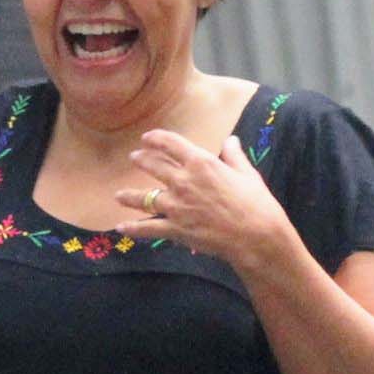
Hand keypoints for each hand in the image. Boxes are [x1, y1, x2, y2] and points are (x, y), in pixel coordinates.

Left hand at [115, 128, 302, 272]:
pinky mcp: (175, 229)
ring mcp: (176, 206)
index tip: (147, 138)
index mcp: (201, 163)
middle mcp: (183, 181)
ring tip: (118, 195)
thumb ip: (234, 155)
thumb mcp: (247, 173)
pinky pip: (148, 228)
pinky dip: (133, 229)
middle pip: (154, 166)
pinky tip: (120, 227)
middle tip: (134, 158)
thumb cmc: (255, 203)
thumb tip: (230, 140)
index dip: (155, 138)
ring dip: (129, 196)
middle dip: (141, 160)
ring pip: (144, 198)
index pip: (171, 144)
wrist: (254, 235)